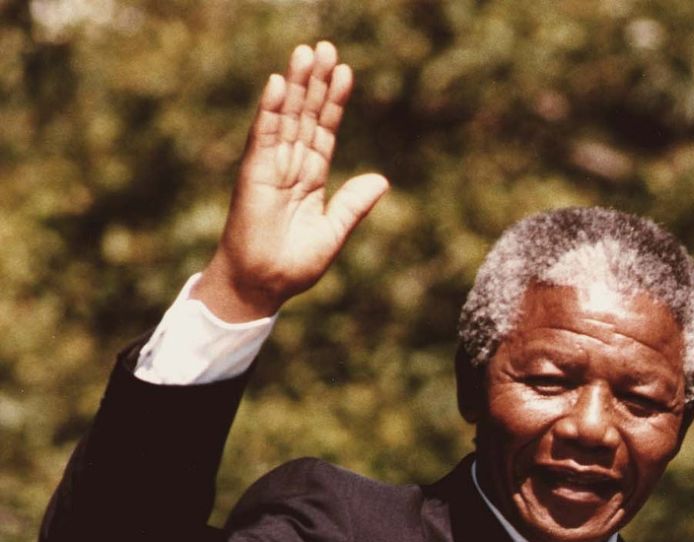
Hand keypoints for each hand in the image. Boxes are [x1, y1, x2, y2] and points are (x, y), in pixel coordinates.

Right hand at [193, 41, 388, 321]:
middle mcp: (290, 166)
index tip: (345, 72)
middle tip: (325, 47)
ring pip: (286, 118)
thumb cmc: (293, 264)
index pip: (324, 131)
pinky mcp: (254, 174)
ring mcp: (270, 167)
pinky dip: (271, 111)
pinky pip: (264, 136)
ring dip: (296, 85)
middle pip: (305, 116)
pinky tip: (280, 84)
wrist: (263, 285)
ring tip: (306, 52)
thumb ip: (354, 205)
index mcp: (310, 179)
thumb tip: (382, 180)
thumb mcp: (334, 232)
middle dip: (315, 83)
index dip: (333, 103)